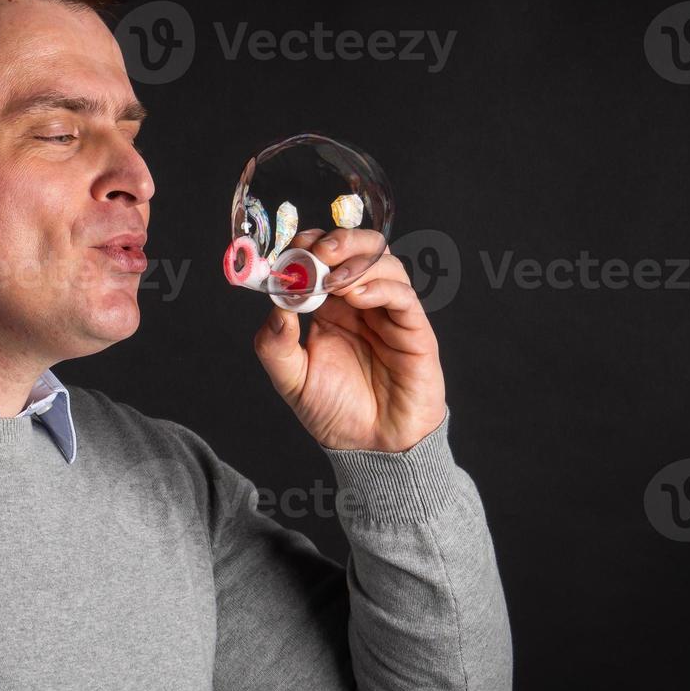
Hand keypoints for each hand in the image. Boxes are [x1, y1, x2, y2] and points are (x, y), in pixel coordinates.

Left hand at [253, 227, 446, 452]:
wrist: (371, 449)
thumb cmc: (336, 413)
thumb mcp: (291, 380)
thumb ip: (275, 344)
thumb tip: (274, 305)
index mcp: (332, 307)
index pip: (328, 258)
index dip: (311, 245)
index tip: (293, 249)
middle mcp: (363, 304)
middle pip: (363, 249)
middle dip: (341, 241)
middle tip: (318, 251)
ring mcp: (391, 314)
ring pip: (386, 264)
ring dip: (358, 263)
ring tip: (334, 281)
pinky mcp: (415, 332)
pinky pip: (404, 297)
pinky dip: (380, 288)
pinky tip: (358, 297)